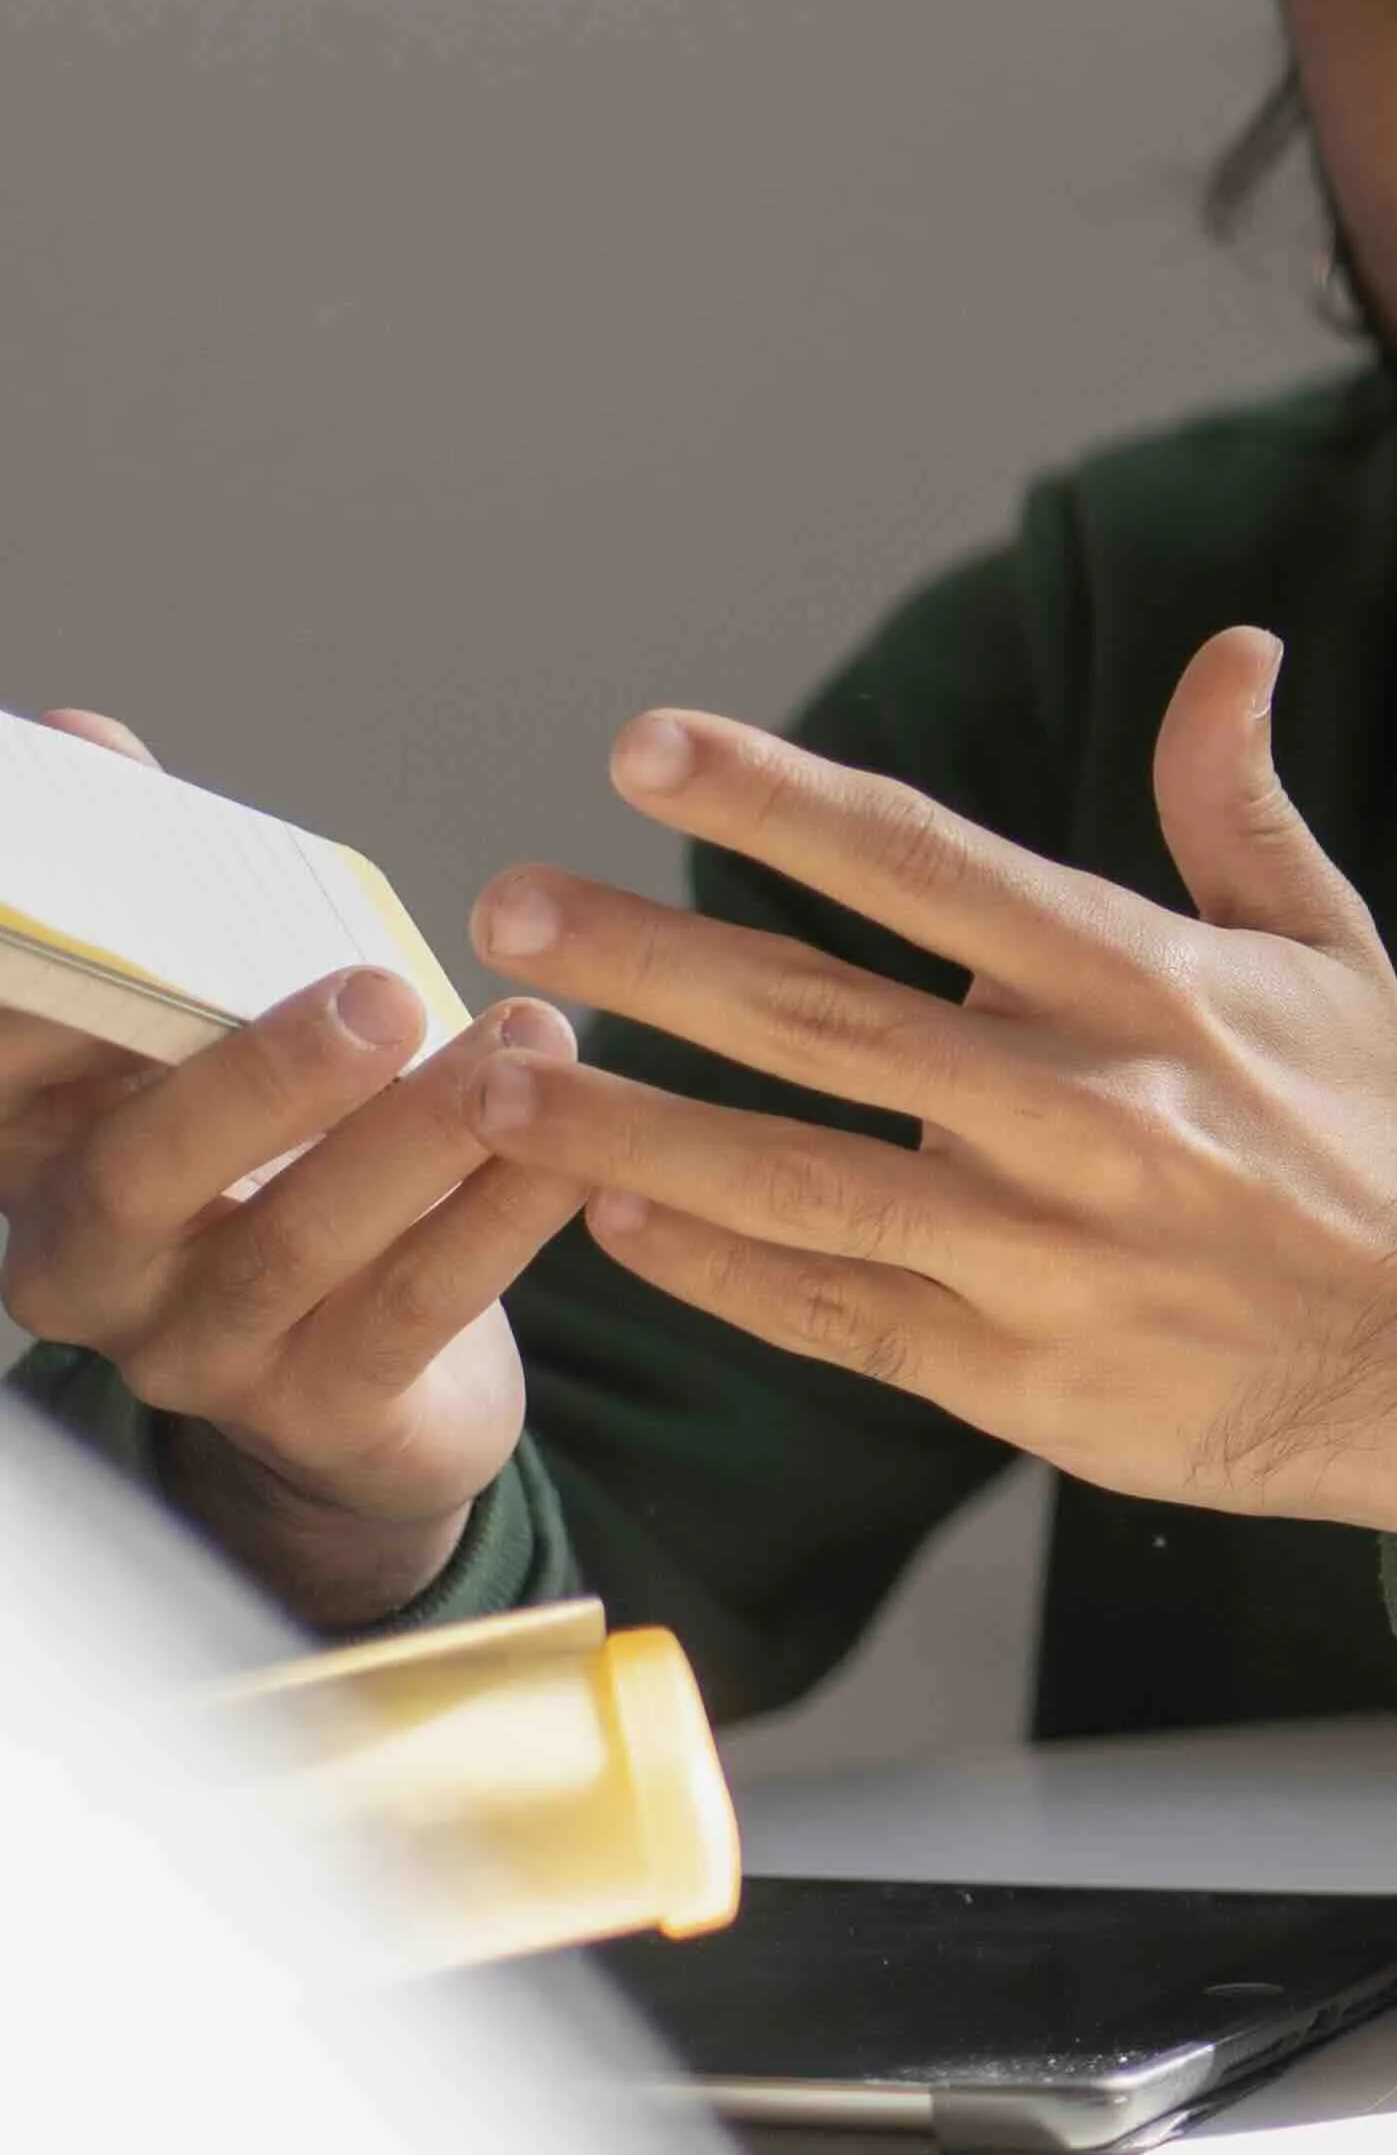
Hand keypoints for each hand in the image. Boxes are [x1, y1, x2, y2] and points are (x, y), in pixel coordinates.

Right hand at [0, 707, 567, 1625]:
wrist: (359, 1384)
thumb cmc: (280, 1156)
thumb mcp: (206, 1032)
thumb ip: (158, 903)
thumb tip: (82, 741)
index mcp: (31, 1146)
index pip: (8, 1057)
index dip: (41, 979)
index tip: (98, 893)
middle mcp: (82, 1259)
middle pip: (139, 1171)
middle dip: (262, 1077)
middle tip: (380, 992)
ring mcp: (192, 1349)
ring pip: (297, 1243)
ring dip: (422, 1135)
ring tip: (528, 1040)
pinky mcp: (322, 1413)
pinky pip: (415, 1311)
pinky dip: (503, 1220)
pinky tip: (581, 1148)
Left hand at [462, 627, 1396, 1574]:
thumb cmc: (1374, 1136)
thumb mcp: (1324, 954)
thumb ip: (1237, 804)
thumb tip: (1233, 650)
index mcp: (1149, 989)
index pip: (931, 868)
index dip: (781, 801)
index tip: (646, 747)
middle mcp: (1085, 1112)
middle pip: (822, 1019)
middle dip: (649, 959)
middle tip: (507, 908)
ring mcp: (1040, 1253)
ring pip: (793, 1179)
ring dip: (627, 1132)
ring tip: (495, 1085)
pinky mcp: (1015, 1375)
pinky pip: (829, 1312)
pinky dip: (713, 1270)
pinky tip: (613, 1225)